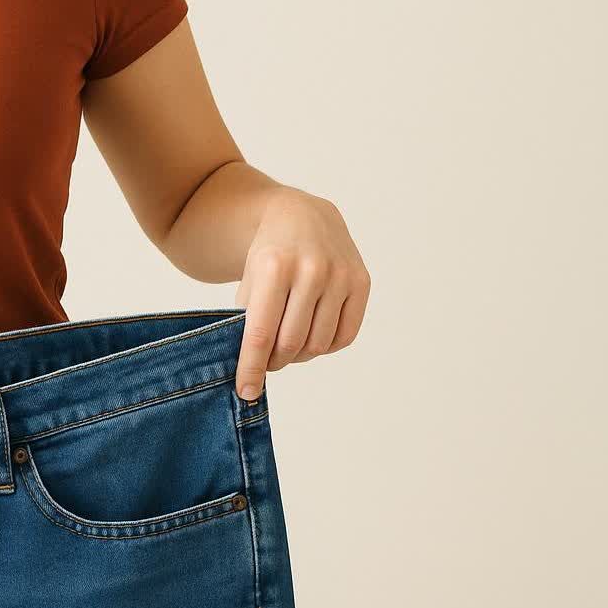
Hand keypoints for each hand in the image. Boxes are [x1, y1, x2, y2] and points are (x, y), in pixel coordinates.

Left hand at [234, 190, 369, 400]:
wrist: (300, 216)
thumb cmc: (268, 255)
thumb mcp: (248, 281)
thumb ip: (249, 320)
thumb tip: (251, 369)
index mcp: (274, 267)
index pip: (261, 333)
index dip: (252, 367)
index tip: (246, 391)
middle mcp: (312, 270)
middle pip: (291, 343)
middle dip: (274, 362)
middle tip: (266, 362)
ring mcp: (341, 275)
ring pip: (318, 344)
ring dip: (299, 356)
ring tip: (286, 347)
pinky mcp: (362, 282)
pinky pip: (344, 336)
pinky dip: (325, 347)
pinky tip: (311, 336)